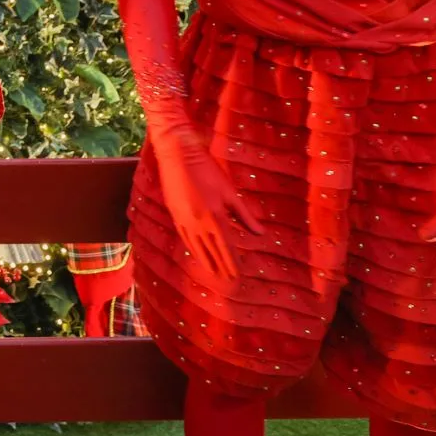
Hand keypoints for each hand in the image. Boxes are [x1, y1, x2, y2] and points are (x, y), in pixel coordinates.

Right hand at [152, 124, 262, 279]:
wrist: (179, 155)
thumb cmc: (208, 170)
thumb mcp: (230, 193)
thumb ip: (244, 216)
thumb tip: (260, 234)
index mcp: (215, 217)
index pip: (227, 247)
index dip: (233, 262)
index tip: (238, 275)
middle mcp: (199, 223)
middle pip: (212, 251)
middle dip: (221, 266)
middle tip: (228, 280)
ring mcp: (185, 220)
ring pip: (197, 247)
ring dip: (206, 261)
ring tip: (213, 273)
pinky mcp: (175, 215)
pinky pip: (185, 238)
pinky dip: (192, 248)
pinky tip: (196, 253)